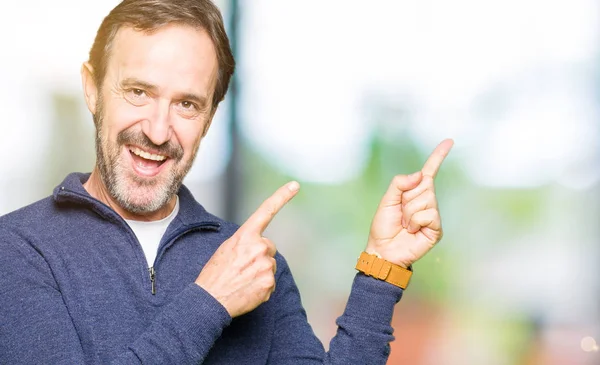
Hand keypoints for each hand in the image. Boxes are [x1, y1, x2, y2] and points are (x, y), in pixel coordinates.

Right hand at [195, 181, 299, 317]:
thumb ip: (246, 243)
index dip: (282, 197)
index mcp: (245, 236)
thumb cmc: (215, 274)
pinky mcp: (270, 283)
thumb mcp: (227, 249)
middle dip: (260, 255)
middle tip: (242, 267)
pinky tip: (247, 290)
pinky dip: (261, 287)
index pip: (266, 211)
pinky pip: (270, 282)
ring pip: (270, 265)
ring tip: (242, 279)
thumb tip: (261, 247)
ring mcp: (266, 265)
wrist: (209, 300)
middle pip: (269, 247)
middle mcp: (259, 247)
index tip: (295, 185)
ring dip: (260, 271)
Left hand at [365, 139, 453, 268]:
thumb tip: (420, 174)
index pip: (429, 171)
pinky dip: (415, 221)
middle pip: (424, 185)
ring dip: (409, 212)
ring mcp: (432, 215)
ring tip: (404, 224)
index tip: (449, 141)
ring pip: (425, 199)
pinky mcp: (436, 228)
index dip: (438, 156)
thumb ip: (400, 183)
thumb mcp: (387, 200)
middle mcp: (427, 201)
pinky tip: (412, 230)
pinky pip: (428, 214)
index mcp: (414, 192)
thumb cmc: (383, 227)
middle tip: (400, 213)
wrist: (384, 251)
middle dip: (407, 197)